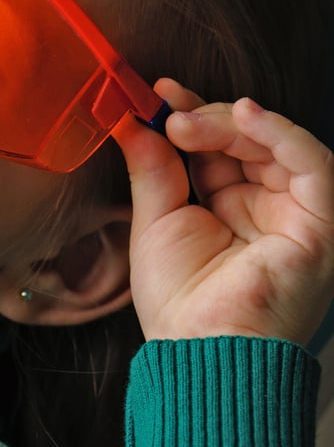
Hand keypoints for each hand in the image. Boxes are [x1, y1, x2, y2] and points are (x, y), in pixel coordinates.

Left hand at [114, 78, 333, 343]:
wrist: (202, 353)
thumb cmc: (178, 303)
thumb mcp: (156, 220)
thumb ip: (152, 168)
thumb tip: (132, 121)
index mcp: (229, 208)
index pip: (219, 148)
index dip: (192, 116)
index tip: (159, 93)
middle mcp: (267, 208)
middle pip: (248, 141)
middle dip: (208, 117)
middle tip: (170, 109)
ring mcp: (296, 215)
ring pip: (277, 145)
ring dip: (232, 123)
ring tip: (188, 122)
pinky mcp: (321, 225)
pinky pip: (313, 165)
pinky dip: (281, 133)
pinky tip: (245, 114)